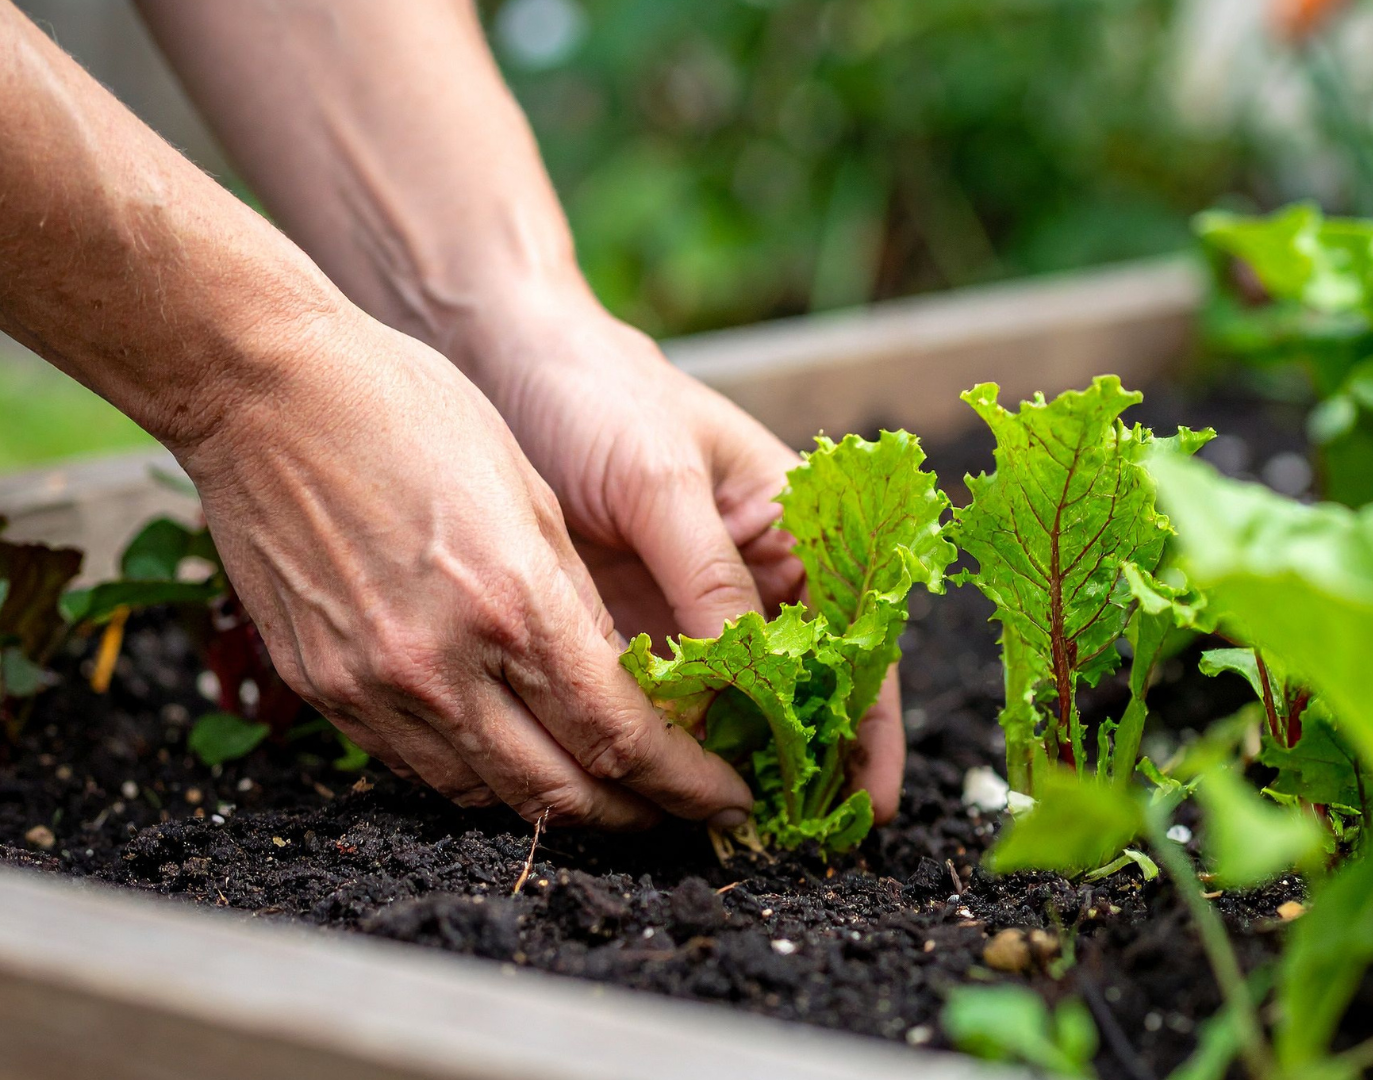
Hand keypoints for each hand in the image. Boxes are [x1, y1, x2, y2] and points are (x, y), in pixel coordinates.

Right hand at [173, 311, 752, 828]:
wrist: (262, 390)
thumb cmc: (405, 410)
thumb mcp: (529, 491)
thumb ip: (577, 601)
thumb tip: (624, 680)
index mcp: (512, 604)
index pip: (622, 737)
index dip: (686, 782)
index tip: (727, 798)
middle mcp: (441, 667)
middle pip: (563, 794)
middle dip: (637, 817)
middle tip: (679, 812)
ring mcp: (373, 689)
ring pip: (488, 797)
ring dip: (560, 805)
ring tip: (608, 792)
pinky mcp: (323, 690)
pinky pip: (420, 766)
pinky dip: (481, 774)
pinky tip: (516, 750)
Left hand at [459, 287, 905, 822]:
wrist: (504, 354)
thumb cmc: (601, 391)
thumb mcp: (660, 479)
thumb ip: (706, 578)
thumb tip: (748, 677)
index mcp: (796, 527)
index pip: (857, 637)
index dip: (868, 724)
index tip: (864, 805)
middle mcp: (752, 575)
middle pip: (799, 688)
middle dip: (800, 763)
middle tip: (787, 841)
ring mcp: (688, 604)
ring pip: (727, 704)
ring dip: (728, 764)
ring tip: (724, 829)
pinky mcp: (626, 620)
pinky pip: (657, 696)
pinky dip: (661, 741)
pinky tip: (652, 786)